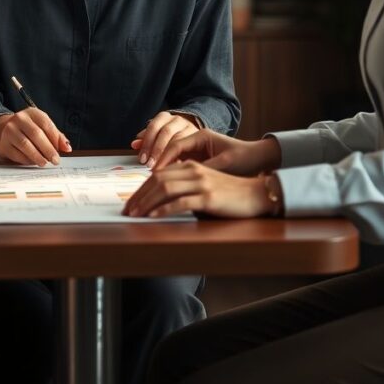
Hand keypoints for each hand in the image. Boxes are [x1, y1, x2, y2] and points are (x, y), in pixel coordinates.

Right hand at [0, 109, 71, 166]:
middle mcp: (19, 119)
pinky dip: (27, 160)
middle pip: (36, 134)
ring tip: (44, 162)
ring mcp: (9, 131)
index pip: (45, 124)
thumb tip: (67, 148)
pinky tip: (33, 162)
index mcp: (32, 113)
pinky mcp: (3, 144)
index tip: (62, 150)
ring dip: (37, 156)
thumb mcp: (42, 126)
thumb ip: (56, 136)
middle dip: (48, 149)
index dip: (55, 138)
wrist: (3, 129)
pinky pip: (17, 154)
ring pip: (25, 145)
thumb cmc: (28, 129)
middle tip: (55, 160)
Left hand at [122, 162, 278, 218]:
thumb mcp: (204, 184)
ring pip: (165, 190)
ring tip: (135, 214)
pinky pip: (180, 202)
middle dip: (138, 196)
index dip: (141, 188)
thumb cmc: (229, 193)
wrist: (256, 194)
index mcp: (190, 166)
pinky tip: (153, 217)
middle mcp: (194, 171)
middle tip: (126, 210)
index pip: (158, 175)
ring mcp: (201, 183)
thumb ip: (185, 187)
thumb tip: (159, 200)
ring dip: (146, 203)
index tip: (130, 202)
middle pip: (157, 180)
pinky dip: (163, 210)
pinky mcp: (208, 198)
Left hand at [131, 111, 199, 167]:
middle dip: (156, 150)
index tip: (142, 158)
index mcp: (163, 117)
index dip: (147, 143)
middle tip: (150, 164)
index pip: (153, 127)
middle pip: (165, 132)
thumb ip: (146, 139)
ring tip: (160, 167)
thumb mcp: (156, 135)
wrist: (194, 133)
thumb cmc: (170, 135)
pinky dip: (179, 156)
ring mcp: (189, 126)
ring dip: (167, 154)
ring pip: (178, 139)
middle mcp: (177, 120)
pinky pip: (188, 146)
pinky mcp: (198, 136)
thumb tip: (134, 144)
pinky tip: (173, 166)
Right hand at [152, 130, 281, 174]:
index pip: (175, 145)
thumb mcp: (226, 164)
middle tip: (146, 177)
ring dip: (158, 167)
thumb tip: (187, 177)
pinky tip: (158, 183)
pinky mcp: (195, 159)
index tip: (155, 173)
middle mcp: (195, 140)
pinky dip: (167, 171)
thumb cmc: (245, 159)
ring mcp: (195, 149)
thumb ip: (206, 168)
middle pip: (168, 148)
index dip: (164, 159)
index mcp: (201, 136)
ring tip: (147, 180)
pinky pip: (176, 163)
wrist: (259, 158)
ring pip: (170, 156)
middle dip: (155, 162)